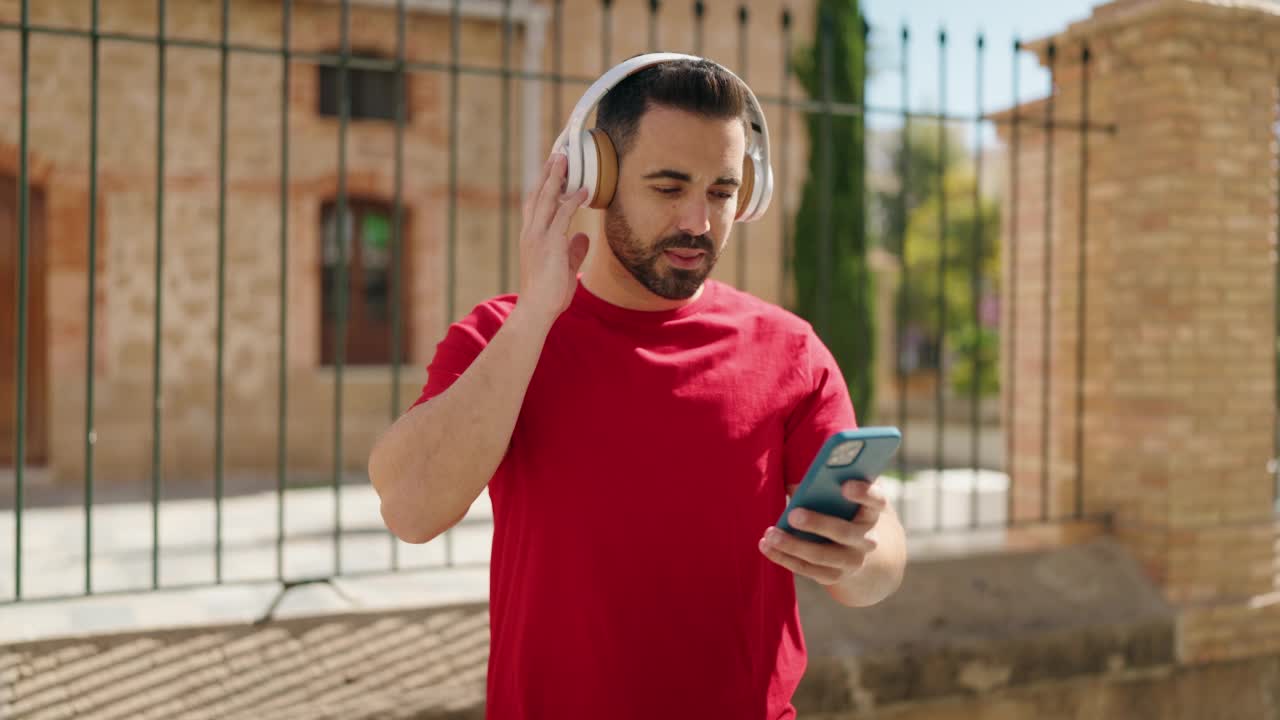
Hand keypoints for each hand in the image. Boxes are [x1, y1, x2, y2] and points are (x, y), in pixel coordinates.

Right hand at [517, 152, 589, 322]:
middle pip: (538, 195)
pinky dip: (572, 200)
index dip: (544, 186)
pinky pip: (562, 215)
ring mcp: (538, 236)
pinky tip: (583, 190)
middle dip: (548, 173)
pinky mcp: (549, 243)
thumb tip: (584, 235)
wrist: (537, 310)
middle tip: (557, 153)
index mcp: (532, 237)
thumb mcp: (564, 267)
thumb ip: (573, 249)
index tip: (552, 170)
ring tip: (565, 158)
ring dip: (557, 177)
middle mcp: (531, 232)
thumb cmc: (549, 293)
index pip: (536, 205)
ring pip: (547, 199)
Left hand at [758, 479, 888, 585]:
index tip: (846, 485)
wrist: (855, 550)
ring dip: (794, 545)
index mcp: (872, 512)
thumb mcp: (840, 497)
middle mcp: (867, 539)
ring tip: (770, 534)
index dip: (864, 494)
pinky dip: (784, 557)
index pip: (876, 501)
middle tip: (793, 514)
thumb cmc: (841, 510)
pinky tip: (765, 546)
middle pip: (844, 532)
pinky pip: (807, 569)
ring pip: (822, 555)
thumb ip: (824, 486)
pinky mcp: (834, 576)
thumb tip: (793, 484)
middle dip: (818, 523)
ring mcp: (852, 561)